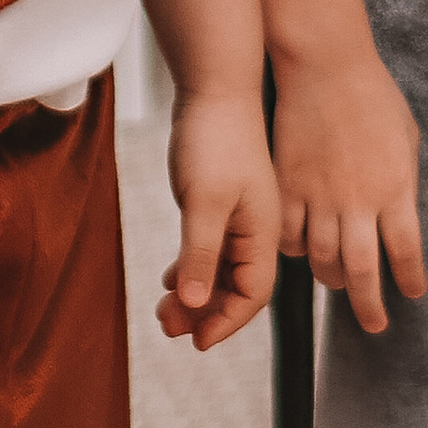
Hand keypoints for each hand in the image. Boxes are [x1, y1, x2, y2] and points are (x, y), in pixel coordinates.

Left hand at [157, 87, 282, 348]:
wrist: (214, 85)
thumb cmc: (215, 139)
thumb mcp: (203, 203)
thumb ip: (202, 256)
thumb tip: (197, 307)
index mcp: (265, 233)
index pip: (253, 295)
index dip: (225, 322)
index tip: (195, 342)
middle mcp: (258, 230)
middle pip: (238, 288)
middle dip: (205, 313)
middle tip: (167, 327)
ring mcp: (241, 217)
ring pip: (222, 271)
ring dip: (196, 293)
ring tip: (163, 309)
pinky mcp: (222, 204)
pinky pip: (212, 250)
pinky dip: (192, 269)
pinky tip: (171, 278)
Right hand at [273, 49, 424, 331]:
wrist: (324, 65)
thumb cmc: (372, 95)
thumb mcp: (406, 137)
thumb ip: (405, 180)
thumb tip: (404, 210)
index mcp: (396, 189)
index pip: (407, 252)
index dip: (410, 280)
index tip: (413, 295)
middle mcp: (359, 201)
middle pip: (365, 272)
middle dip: (370, 307)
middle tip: (375, 325)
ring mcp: (320, 197)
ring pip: (323, 260)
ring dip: (333, 280)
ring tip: (339, 285)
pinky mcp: (288, 187)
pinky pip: (288, 236)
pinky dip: (295, 252)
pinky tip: (301, 253)